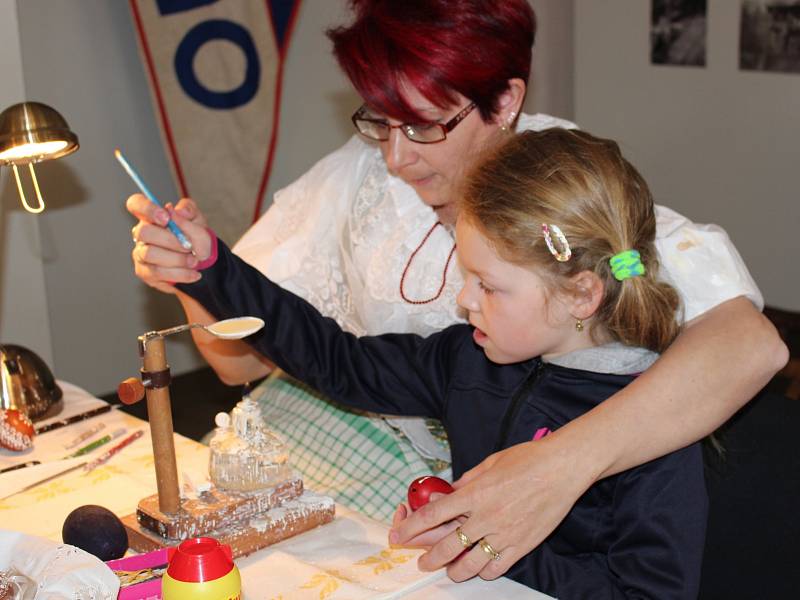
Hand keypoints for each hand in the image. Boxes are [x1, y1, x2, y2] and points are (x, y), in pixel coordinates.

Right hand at [127, 195, 208, 292]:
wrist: (202, 262)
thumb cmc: (195, 237)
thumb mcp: (198, 220)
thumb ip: (189, 212)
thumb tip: (179, 212)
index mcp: (152, 216)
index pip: (136, 203)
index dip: (147, 209)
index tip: (166, 218)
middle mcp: (141, 233)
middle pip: (143, 231)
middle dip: (170, 240)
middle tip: (189, 246)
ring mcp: (140, 253)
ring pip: (150, 253)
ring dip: (177, 259)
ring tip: (194, 261)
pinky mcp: (144, 272)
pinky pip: (157, 272)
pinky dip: (180, 273)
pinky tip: (193, 273)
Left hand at [389, 437, 594, 581]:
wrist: (562, 468)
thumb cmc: (527, 459)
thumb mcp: (490, 463)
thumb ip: (466, 481)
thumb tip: (449, 493)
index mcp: (474, 493)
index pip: (432, 515)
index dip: (411, 528)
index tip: (398, 535)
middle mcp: (485, 516)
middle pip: (446, 546)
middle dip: (429, 557)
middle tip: (423, 561)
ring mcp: (503, 534)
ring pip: (469, 564)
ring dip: (454, 570)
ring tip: (450, 570)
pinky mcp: (522, 545)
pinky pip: (496, 568)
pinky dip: (484, 571)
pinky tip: (480, 567)